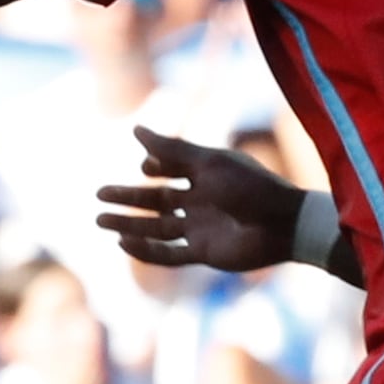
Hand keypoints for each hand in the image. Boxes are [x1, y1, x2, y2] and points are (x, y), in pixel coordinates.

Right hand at [96, 126, 304, 273]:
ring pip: (156, 228)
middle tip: (99, 195)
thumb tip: (135, 129)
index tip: (143, 168)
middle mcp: (202, 202)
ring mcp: (202, 229)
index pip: (171, 171)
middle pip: (156, 201)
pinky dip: (146, 250)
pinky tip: (123, 243)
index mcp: (206, 176)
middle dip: (127, 198)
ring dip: (128, 223)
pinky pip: (168, 254)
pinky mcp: (203, 253)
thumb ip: (170, 149)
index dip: (153, 168)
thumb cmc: (250, 186)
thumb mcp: (207, 163)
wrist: (284, 224)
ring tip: (100, 219)